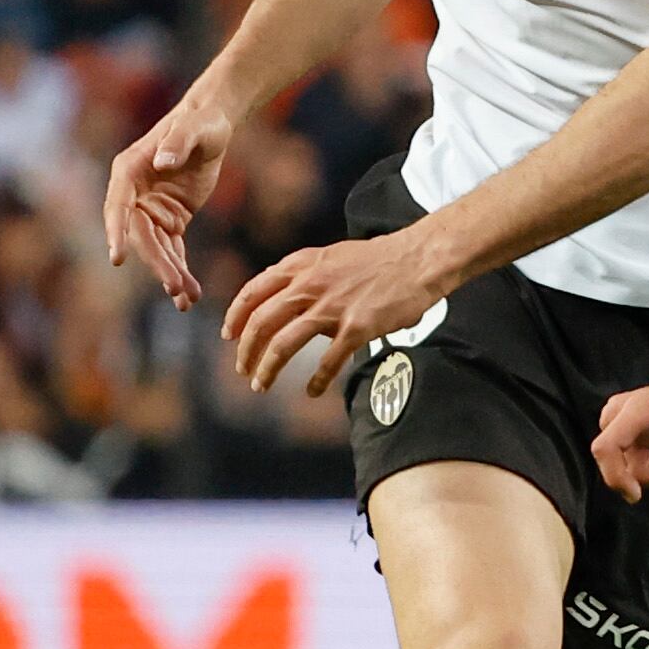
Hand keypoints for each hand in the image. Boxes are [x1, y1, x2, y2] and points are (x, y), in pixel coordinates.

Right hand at [105, 97, 234, 308]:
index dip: (116, 231)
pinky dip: (180, 268)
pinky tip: (189, 293)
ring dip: (171, 273)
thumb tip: (164, 161)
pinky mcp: (171, 218)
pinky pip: (173, 248)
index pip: (118, 206)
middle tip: (174, 287)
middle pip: (140, 235)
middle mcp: (134, 193)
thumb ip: (179, 141)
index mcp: (129, 171)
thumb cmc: (201, 121)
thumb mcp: (195, 127)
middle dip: (156, 262)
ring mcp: (152, 208)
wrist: (213, 125)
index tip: (117, 257)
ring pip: (157, 248)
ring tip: (187, 299)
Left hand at [220, 229, 446, 395]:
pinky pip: (328, 360)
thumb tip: (282, 298)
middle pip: (261, 323)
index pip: (252, 293)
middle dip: (246, 351)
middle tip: (243, 370)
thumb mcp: (330, 257)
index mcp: (300, 266)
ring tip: (262, 384)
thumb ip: (303, 275)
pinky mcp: (357, 327)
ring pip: (283, 344)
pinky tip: (312, 391)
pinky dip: (316, 380)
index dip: (236, 317)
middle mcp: (309, 286)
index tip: (230, 335)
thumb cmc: (379, 259)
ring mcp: (332, 307)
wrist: (418, 259)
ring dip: (267, 369)